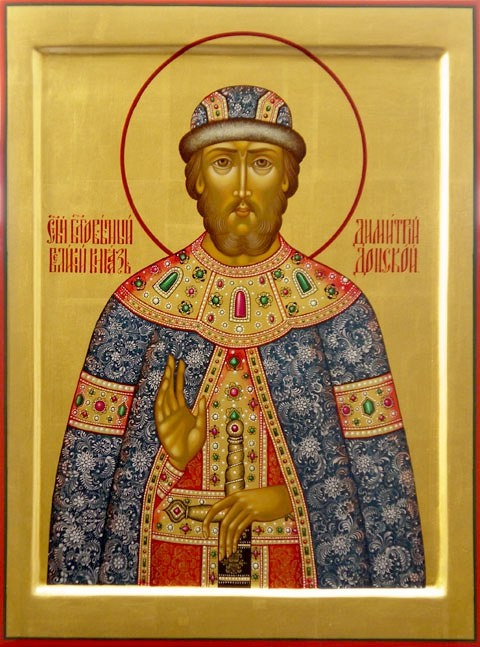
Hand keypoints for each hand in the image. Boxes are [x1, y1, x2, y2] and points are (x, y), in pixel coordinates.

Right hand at [154, 354, 205, 470]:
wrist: (184, 459)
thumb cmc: (193, 445)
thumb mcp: (201, 426)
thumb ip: (201, 412)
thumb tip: (203, 397)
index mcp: (183, 409)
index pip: (180, 388)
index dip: (180, 375)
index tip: (181, 362)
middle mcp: (173, 410)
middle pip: (171, 388)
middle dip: (171, 373)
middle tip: (171, 358)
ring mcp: (167, 416)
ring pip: (165, 395)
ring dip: (166, 382)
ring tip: (168, 370)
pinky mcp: (161, 424)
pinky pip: (160, 408)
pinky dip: (162, 397)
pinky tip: (164, 387)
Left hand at [203, 485, 291, 560]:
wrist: (283, 495)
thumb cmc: (266, 500)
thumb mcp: (249, 500)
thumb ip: (239, 508)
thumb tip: (228, 524)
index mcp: (235, 495)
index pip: (215, 508)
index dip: (207, 521)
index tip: (205, 533)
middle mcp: (238, 500)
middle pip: (223, 522)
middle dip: (220, 539)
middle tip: (219, 552)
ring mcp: (246, 506)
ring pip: (231, 528)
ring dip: (228, 543)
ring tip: (227, 553)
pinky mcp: (254, 513)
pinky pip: (240, 529)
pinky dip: (235, 540)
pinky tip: (234, 548)